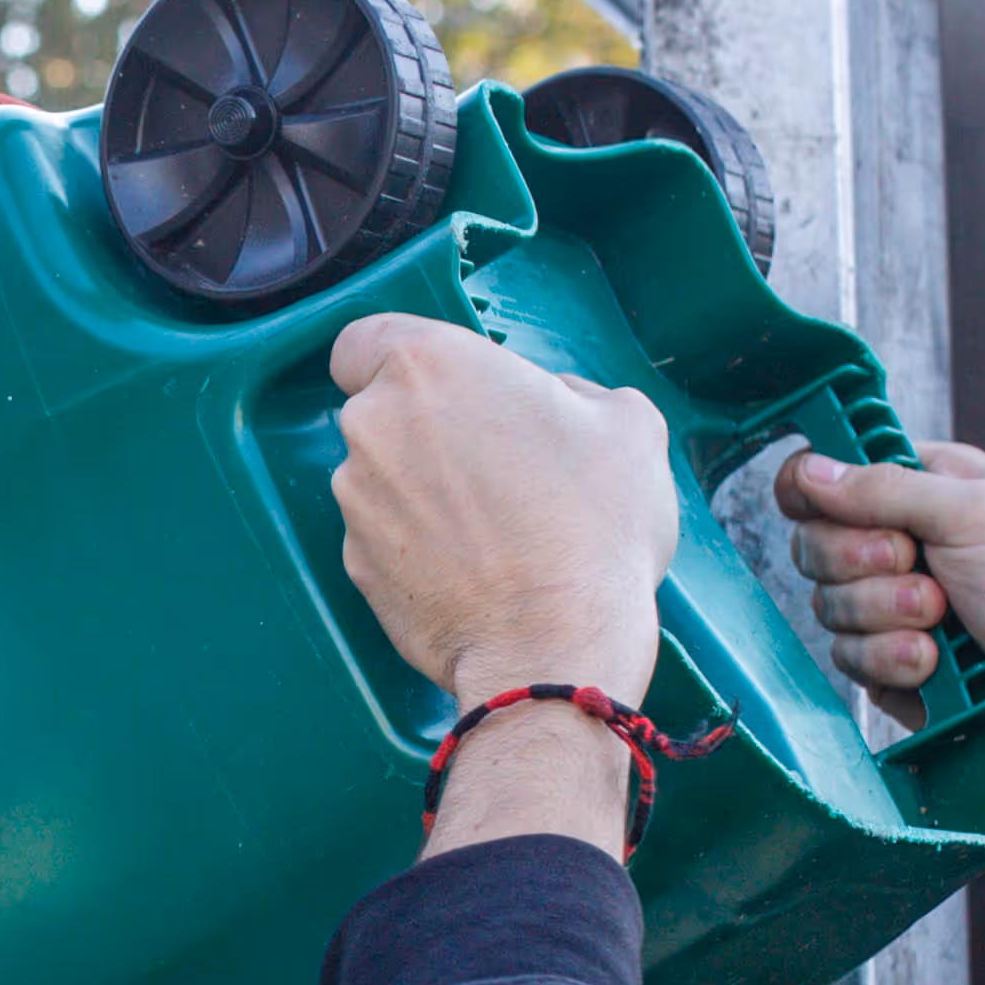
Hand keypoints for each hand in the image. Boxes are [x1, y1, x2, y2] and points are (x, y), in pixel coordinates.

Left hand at [330, 315, 675, 707]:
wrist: (555, 646)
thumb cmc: (593, 529)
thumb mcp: (628, 425)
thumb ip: (576, 391)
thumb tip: (556, 401)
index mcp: (429, 366)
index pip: (364, 339)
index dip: (395, 361)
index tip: (437, 389)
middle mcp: (374, 425)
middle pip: (381, 412)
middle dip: (426, 432)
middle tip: (498, 466)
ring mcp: (355, 500)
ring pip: (380, 478)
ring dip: (423, 492)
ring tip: (496, 528)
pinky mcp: (355, 565)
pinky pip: (383, 539)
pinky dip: (416, 548)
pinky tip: (474, 570)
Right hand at [774, 438, 984, 709]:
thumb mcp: (973, 513)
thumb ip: (886, 487)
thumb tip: (811, 470)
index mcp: (922, 485)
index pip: (832, 471)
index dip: (812, 486)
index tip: (815, 504)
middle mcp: (898, 538)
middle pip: (814, 540)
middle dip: (861, 560)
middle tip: (914, 562)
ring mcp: (885, 602)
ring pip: (826, 602)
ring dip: (885, 612)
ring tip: (941, 617)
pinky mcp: (880, 657)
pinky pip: (845, 654)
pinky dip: (890, 657)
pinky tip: (932, 659)